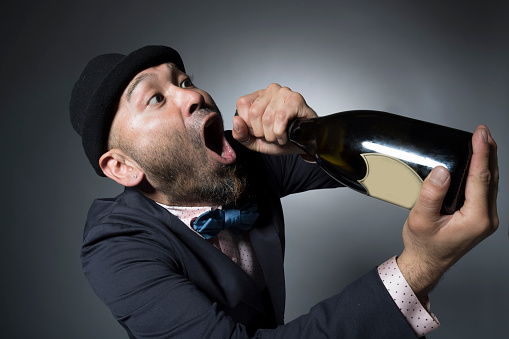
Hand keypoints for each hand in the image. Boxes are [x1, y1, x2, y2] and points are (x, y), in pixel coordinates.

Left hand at [233, 83, 317, 153]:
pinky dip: (280, 133)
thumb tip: (236, 120)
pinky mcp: (296, 99)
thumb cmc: (279, 139)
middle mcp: (270, 90)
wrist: (301, 146)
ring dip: (272, 135)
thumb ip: (241, 134)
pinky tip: (285, 136)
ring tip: (279, 136)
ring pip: (267, 117)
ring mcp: (284, 93)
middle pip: (254, 112)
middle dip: (261, 132)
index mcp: (258, 96)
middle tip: (270, 136)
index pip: (242, 104)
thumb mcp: (254, 141)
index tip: (259, 131)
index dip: (248, 124)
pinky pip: (280, 118)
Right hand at [397, 125, 498, 300]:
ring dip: (487, 160)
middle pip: (491, 177)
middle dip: (488, 151)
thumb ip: (431, 195)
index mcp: (476, 219)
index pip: (481, 178)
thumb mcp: (420, 219)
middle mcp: (487, 218)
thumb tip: (442, 171)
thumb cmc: (423, 245)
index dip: (481, 153)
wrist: (426, 263)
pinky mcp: (480, 217)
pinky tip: (478, 162)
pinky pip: (486, 189)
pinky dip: (483, 172)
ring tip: (482, 140)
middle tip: (481, 131)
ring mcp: (486, 218)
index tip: (479, 134)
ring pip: (491, 182)